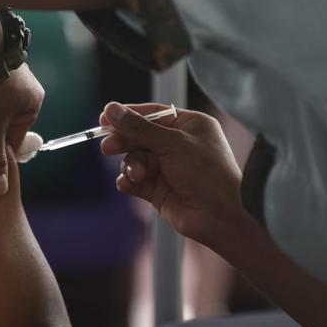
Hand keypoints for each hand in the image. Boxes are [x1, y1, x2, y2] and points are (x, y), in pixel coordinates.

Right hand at [100, 102, 245, 248]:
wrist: (221, 216)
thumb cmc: (208, 173)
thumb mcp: (172, 143)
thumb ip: (139, 128)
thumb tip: (111, 109)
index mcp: (188, 126)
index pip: (152, 114)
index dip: (128, 116)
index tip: (104, 118)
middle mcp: (178, 144)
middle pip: (139, 137)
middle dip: (124, 142)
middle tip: (107, 147)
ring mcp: (167, 168)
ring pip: (135, 159)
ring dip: (131, 166)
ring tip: (136, 175)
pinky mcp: (158, 189)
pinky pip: (135, 180)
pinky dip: (129, 181)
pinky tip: (127, 184)